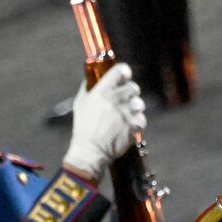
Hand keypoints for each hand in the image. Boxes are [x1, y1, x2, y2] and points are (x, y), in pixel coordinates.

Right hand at [61, 63, 146, 180]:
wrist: (91, 151)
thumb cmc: (83, 127)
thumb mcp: (80, 103)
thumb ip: (87, 87)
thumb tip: (92, 76)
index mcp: (102, 91)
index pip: (120, 71)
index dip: (124, 72)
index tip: (124, 76)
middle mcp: (116, 99)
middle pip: (133, 87)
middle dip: (130, 92)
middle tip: (125, 100)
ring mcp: (126, 113)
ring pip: (140, 103)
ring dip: (134, 108)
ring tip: (126, 115)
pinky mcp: (133, 126)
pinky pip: (142, 119)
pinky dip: (137, 123)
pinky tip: (128, 127)